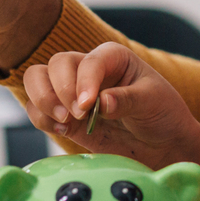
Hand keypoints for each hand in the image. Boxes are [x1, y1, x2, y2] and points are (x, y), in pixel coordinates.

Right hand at [24, 42, 199, 193]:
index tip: (87, 106)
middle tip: (78, 115)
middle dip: (60, 90)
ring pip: (37, 80)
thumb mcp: (152, 101)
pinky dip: (41, 118)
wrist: (162, 143)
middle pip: (55, 65)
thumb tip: (101, 102)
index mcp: (112, 57)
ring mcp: (73, 92)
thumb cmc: (162, 112)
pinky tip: (63, 130)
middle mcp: (88, 69)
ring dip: (44, 101)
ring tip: (66, 122)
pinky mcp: (64, 116)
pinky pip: (37, 110)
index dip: (84, 82)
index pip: (88, 61)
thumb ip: (127, 99)